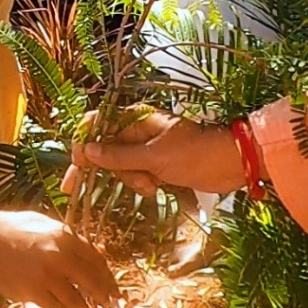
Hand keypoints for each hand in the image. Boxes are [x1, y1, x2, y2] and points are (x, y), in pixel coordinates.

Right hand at [0, 210, 120, 307]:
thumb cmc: (11, 228)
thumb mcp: (44, 224)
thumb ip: (68, 238)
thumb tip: (92, 249)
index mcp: (65, 236)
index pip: (96, 260)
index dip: (108, 276)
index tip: (113, 286)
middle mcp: (60, 256)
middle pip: (92, 282)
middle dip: (104, 297)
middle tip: (110, 307)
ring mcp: (47, 276)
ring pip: (76, 300)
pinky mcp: (32, 292)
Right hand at [63, 109, 246, 197]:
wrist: (231, 165)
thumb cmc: (195, 154)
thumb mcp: (154, 157)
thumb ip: (119, 156)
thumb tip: (86, 151)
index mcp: (137, 119)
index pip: (98, 124)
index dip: (83, 143)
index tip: (76, 164)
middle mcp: (139, 131)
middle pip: (106, 149)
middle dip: (107, 169)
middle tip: (82, 188)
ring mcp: (149, 149)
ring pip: (122, 166)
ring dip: (131, 179)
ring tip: (150, 186)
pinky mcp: (158, 165)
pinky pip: (137, 175)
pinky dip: (141, 183)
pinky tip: (154, 189)